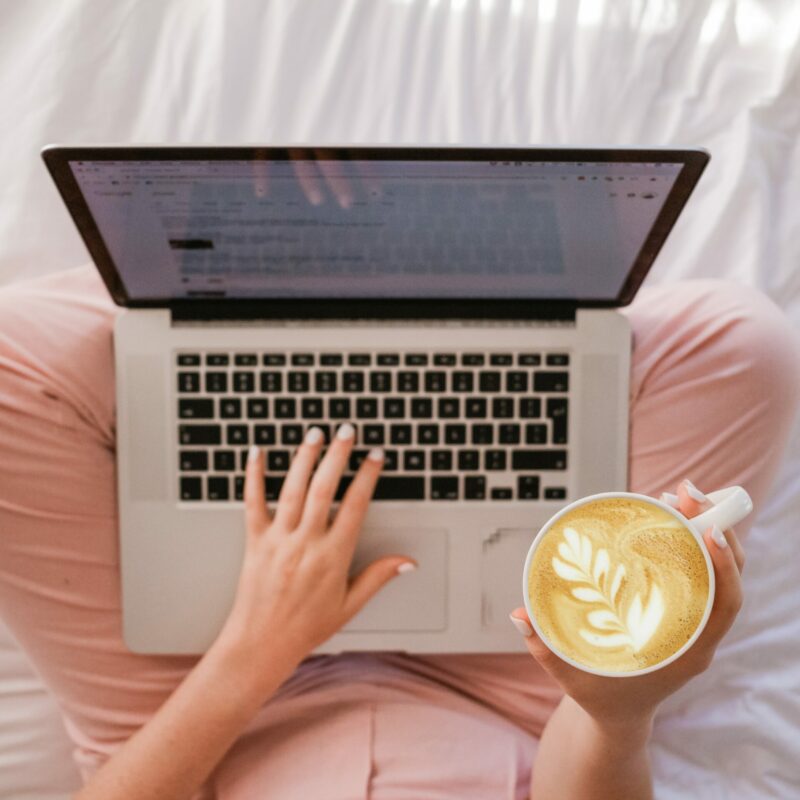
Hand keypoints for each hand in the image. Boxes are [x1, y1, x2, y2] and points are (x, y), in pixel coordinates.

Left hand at [213, 424, 414, 690]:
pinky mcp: (254, 541)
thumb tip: (408, 562)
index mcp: (333, 557)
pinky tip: (257, 452)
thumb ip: (378, 577)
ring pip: (293, 489)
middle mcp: (306, 543)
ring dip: (305, 457)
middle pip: (324, 488)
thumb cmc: (306, 628)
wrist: (261, 644)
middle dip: (338, 455)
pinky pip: (253, 502)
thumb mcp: (350, 605)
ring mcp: (279, 540)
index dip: (368, 476)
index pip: (355, 506)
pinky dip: (254, 475)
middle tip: (347, 431)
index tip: (375, 456)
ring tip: (315, 434)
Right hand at [510, 478, 744, 730]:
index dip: (724, 566)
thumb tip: (518, 615)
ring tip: (678, 494)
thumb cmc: (599, 696)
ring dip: (704, 528)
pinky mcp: (683, 610)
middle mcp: (699, 634)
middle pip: (726, 576)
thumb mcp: (569, 676)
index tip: (708, 531)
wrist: (618, 715)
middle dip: (715, 528)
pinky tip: (668, 516)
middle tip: (686, 493)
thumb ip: (543, 648)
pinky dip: (690, 541)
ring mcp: (695, 620)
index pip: (724, 605)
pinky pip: (698, 571)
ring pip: (716, 568)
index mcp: (687, 653)